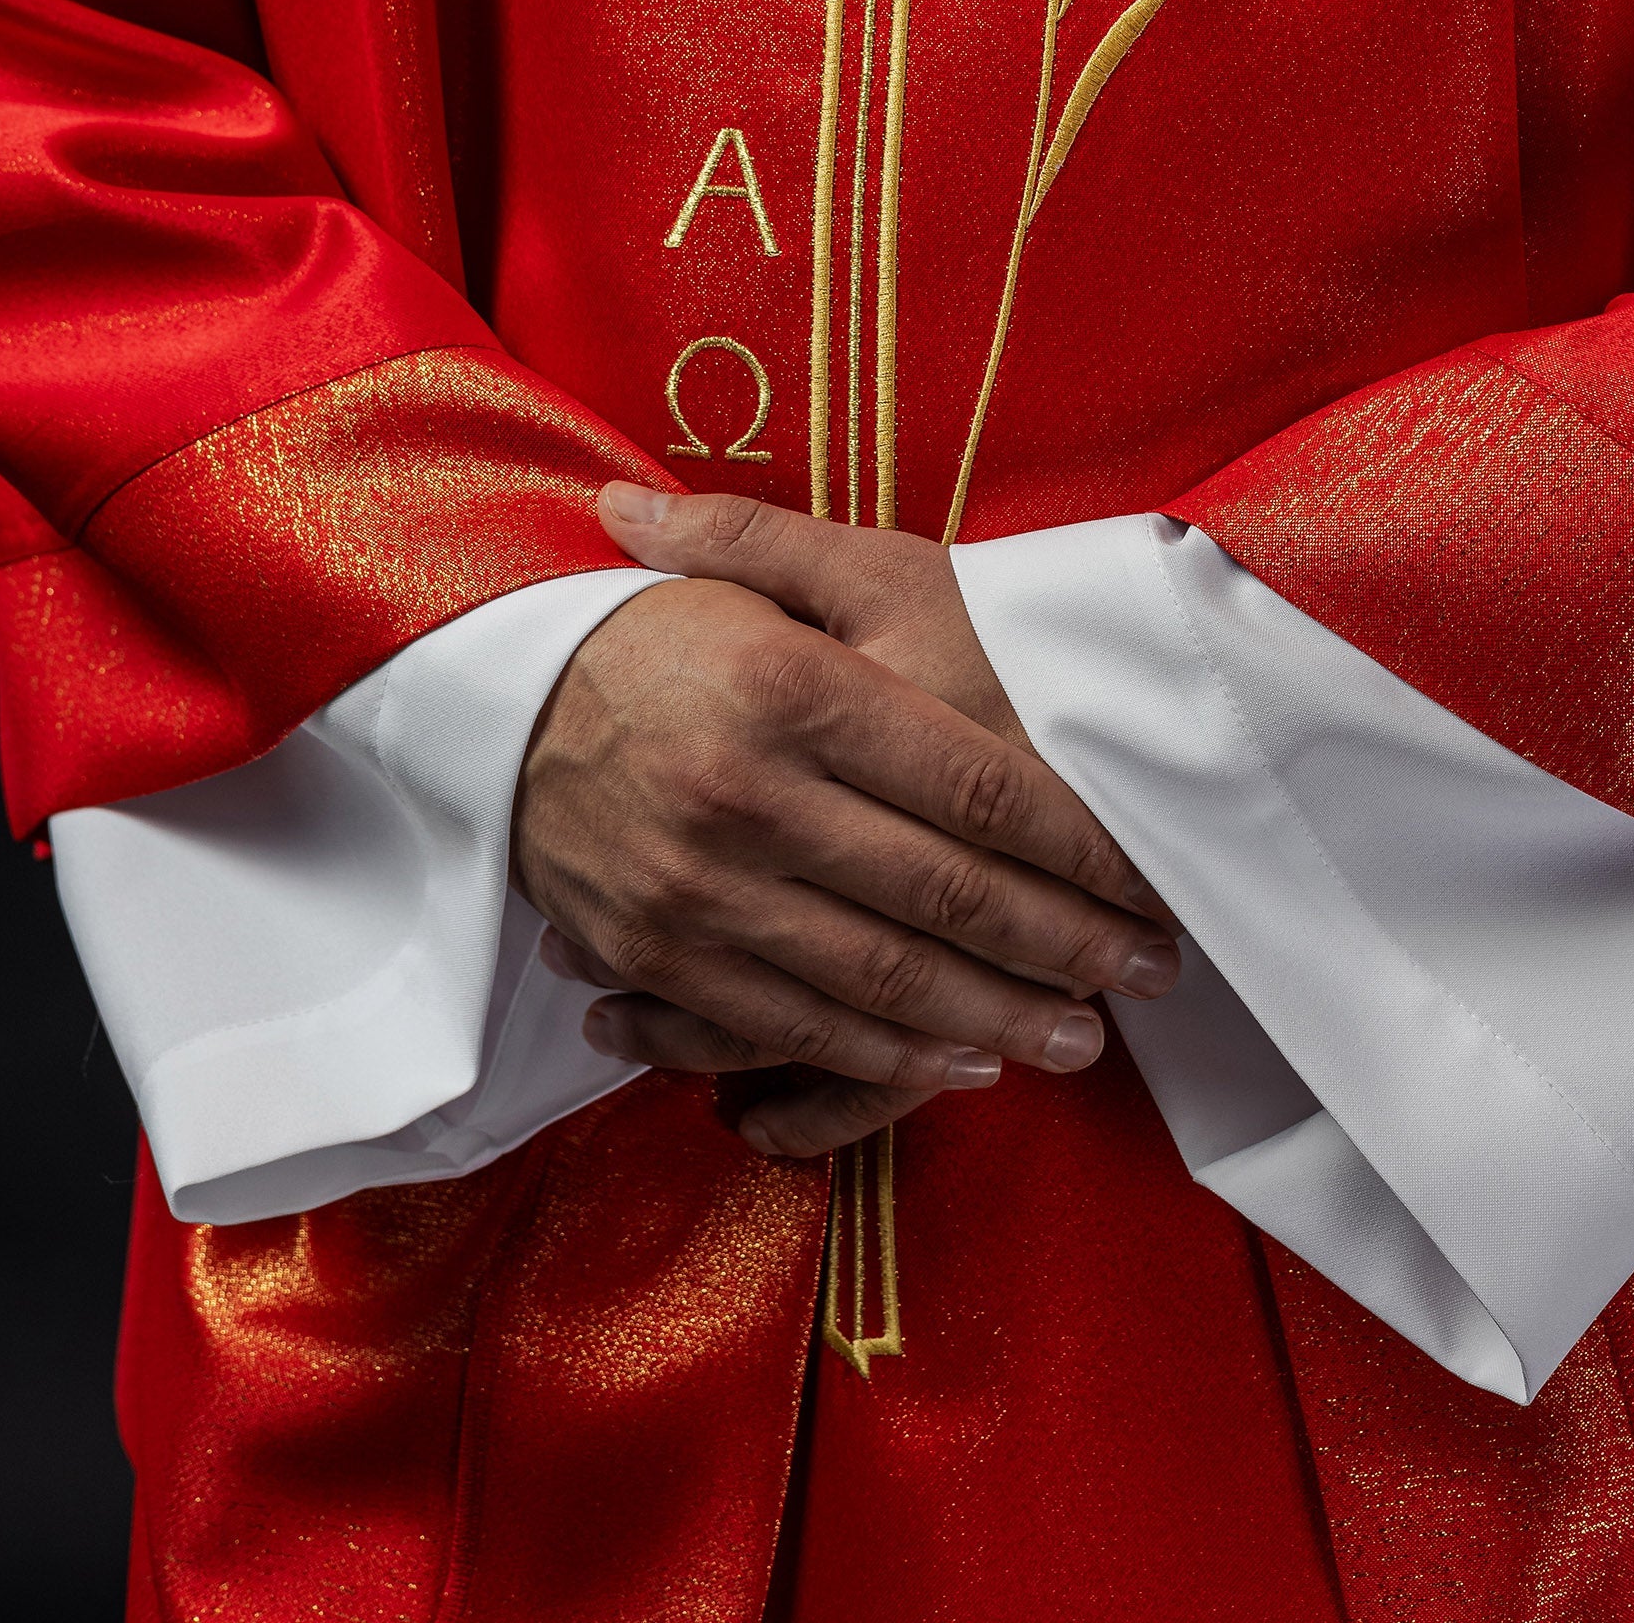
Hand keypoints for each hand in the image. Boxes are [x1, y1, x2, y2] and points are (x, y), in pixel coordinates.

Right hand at [515, 503, 1176, 1164]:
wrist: (488, 704)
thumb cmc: (654, 627)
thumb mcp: (752, 573)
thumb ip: (850, 582)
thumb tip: (944, 598)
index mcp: (793, 688)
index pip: (974, 787)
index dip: (1075, 847)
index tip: (1144, 881)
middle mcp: (751, 794)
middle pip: (945, 893)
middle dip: (1064, 945)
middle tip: (1145, 972)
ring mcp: (703, 888)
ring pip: (883, 978)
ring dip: (998, 1020)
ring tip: (1079, 1037)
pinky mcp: (663, 955)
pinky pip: (798, 1024)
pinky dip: (891, 1056)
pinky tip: (964, 1061)